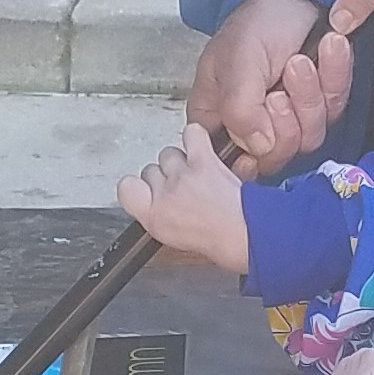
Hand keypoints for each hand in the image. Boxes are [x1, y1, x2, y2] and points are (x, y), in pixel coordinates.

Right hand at [115, 122, 251, 275]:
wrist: (247, 235)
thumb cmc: (218, 240)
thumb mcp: (173, 237)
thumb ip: (158, 214)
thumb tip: (155, 199)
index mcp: (152, 216)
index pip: (126, 187)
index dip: (138, 187)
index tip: (149, 191)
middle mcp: (164, 194)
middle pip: (150, 170)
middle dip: (166, 177)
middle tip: (186, 190)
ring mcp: (183, 175)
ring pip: (169, 153)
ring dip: (181, 160)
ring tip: (198, 174)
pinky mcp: (203, 161)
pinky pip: (191, 133)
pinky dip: (196, 137)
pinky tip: (202, 149)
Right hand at [187, 0, 355, 171]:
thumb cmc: (256, 22)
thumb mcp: (239, 60)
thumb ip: (240, 108)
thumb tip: (257, 148)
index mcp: (217, 117)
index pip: (231, 161)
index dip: (253, 153)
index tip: (265, 118)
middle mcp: (251, 125)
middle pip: (276, 156)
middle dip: (288, 118)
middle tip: (285, 79)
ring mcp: (288, 119)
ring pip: (309, 137)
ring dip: (310, 94)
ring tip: (301, 60)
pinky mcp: (319, 108)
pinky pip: (335, 109)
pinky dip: (334, 77)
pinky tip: (328, 49)